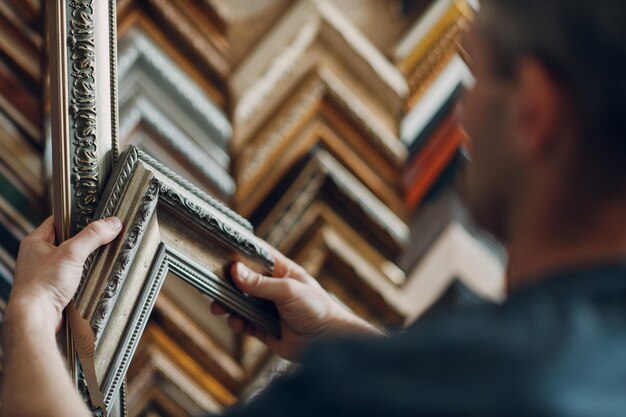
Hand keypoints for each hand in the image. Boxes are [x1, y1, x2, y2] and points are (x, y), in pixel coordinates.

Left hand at [8, 216, 122, 329]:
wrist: (35, 318)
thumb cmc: (42, 285)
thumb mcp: (72, 253)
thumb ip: (92, 236)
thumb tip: (112, 223)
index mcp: (35, 241)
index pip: (59, 220)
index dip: (77, 218)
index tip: (96, 217)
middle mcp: (38, 256)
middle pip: (68, 240)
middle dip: (86, 241)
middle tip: (104, 238)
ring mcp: (45, 273)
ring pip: (71, 259)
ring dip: (86, 260)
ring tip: (101, 258)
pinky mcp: (53, 288)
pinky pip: (72, 276)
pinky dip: (83, 276)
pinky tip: (93, 277)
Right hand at [211, 247, 380, 360]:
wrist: (328, 342)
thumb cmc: (317, 309)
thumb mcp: (288, 290)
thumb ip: (261, 283)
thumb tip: (235, 271)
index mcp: (282, 271)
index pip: (258, 256)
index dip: (240, 252)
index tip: (219, 249)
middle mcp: (273, 288)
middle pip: (244, 281)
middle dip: (227, 283)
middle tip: (211, 284)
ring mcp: (268, 309)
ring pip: (241, 304)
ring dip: (228, 305)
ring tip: (218, 307)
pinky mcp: (265, 329)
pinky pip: (245, 324)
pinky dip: (238, 323)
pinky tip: (235, 322)